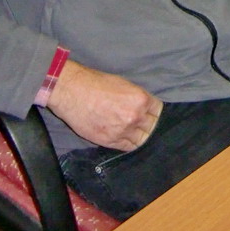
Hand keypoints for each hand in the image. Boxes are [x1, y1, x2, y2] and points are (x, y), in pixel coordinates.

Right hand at [47, 59, 163, 150]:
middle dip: (148, 124)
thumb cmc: (96, 83)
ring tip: (133, 131)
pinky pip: (127, 147)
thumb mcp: (123, 84)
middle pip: (151, 126)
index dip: (153, 111)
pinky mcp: (109, 141)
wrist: (72, 91)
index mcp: (140, 99)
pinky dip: (127, 143)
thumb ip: (137, 98)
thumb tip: (145, 107)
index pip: (158, 110)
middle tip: (142, 122)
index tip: (150, 113)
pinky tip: (124, 137)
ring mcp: (123, 131)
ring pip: (141, 139)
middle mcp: (135, 117)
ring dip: (138, 135)